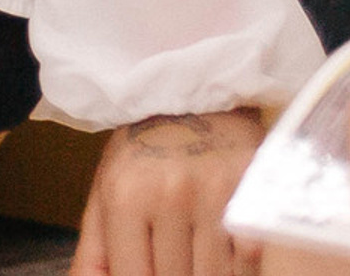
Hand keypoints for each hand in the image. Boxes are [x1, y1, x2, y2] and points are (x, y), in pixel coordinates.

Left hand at [73, 108, 263, 275]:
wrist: (195, 93)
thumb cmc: (146, 152)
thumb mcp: (108, 192)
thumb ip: (95, 252)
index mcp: (126, 194)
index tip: (149, 269)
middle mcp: (170, 193)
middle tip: (175, 255)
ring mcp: (216, 195)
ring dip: (208, 274)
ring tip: (197, 251)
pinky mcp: (254, 195)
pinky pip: (249, 264)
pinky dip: (239, 267)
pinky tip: (227, 250)